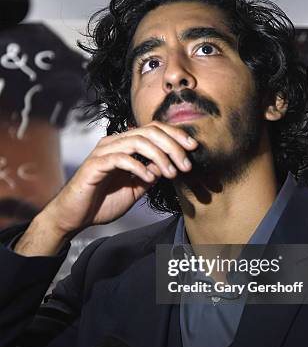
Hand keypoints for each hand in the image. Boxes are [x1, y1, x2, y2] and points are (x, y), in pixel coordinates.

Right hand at [41, 121, 197, 235]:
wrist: (75, 216)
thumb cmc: (103, 201)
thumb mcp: (136, 188)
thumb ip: (151, 174)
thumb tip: (170, 166)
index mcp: (125, 144)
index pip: (154, 129)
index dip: (175, 135)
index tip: (193, 148)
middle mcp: (114, 142)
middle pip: (149, 131)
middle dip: (172, 146)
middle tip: (186, 165)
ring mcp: (103, 152)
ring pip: (137, 141)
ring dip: (159, 156)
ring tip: (171, 173)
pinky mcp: (95, 165)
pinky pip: (121, 159)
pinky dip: (139, 167)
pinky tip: (150, 178)